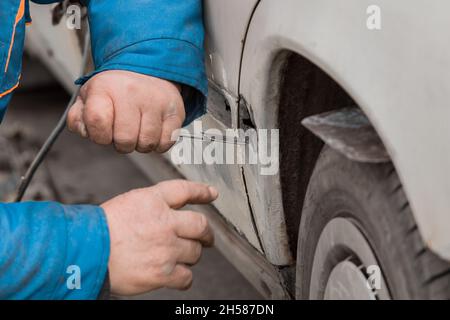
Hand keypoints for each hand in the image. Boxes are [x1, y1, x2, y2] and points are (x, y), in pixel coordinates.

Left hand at [67, 70, 184, 152]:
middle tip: (123, 132)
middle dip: (121, 143)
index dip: (99, 136)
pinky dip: (158, 144)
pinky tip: (153, 132)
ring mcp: (156, 102)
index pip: (97, 122)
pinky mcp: (175, 111)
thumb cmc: (116, 89)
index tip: (103, 131)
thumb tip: (85, 132)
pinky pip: (166, 143)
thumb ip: (78, 118)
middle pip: (124, 140)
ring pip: (147, 144)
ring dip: (141, 145)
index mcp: (105, 88)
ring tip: (138, 130)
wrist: (149, 69)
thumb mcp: (90, 97)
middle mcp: (132, 92)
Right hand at [101, 180, 217, 295]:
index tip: (212, 194)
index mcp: (154, 201)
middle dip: (207, 233)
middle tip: (207, 238)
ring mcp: (166, 249)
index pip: (186, 190)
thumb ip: (154, 204)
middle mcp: (165, 222)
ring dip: (191, 255)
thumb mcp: (129, 203)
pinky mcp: (162, 273)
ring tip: (180, 256)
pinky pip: (186, 277)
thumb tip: (173, 210)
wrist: (86, 252)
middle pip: (201, 225)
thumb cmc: (102, 228)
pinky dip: (184, 278)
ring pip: (195, 252)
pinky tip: (178, 275)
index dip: (202, 192)